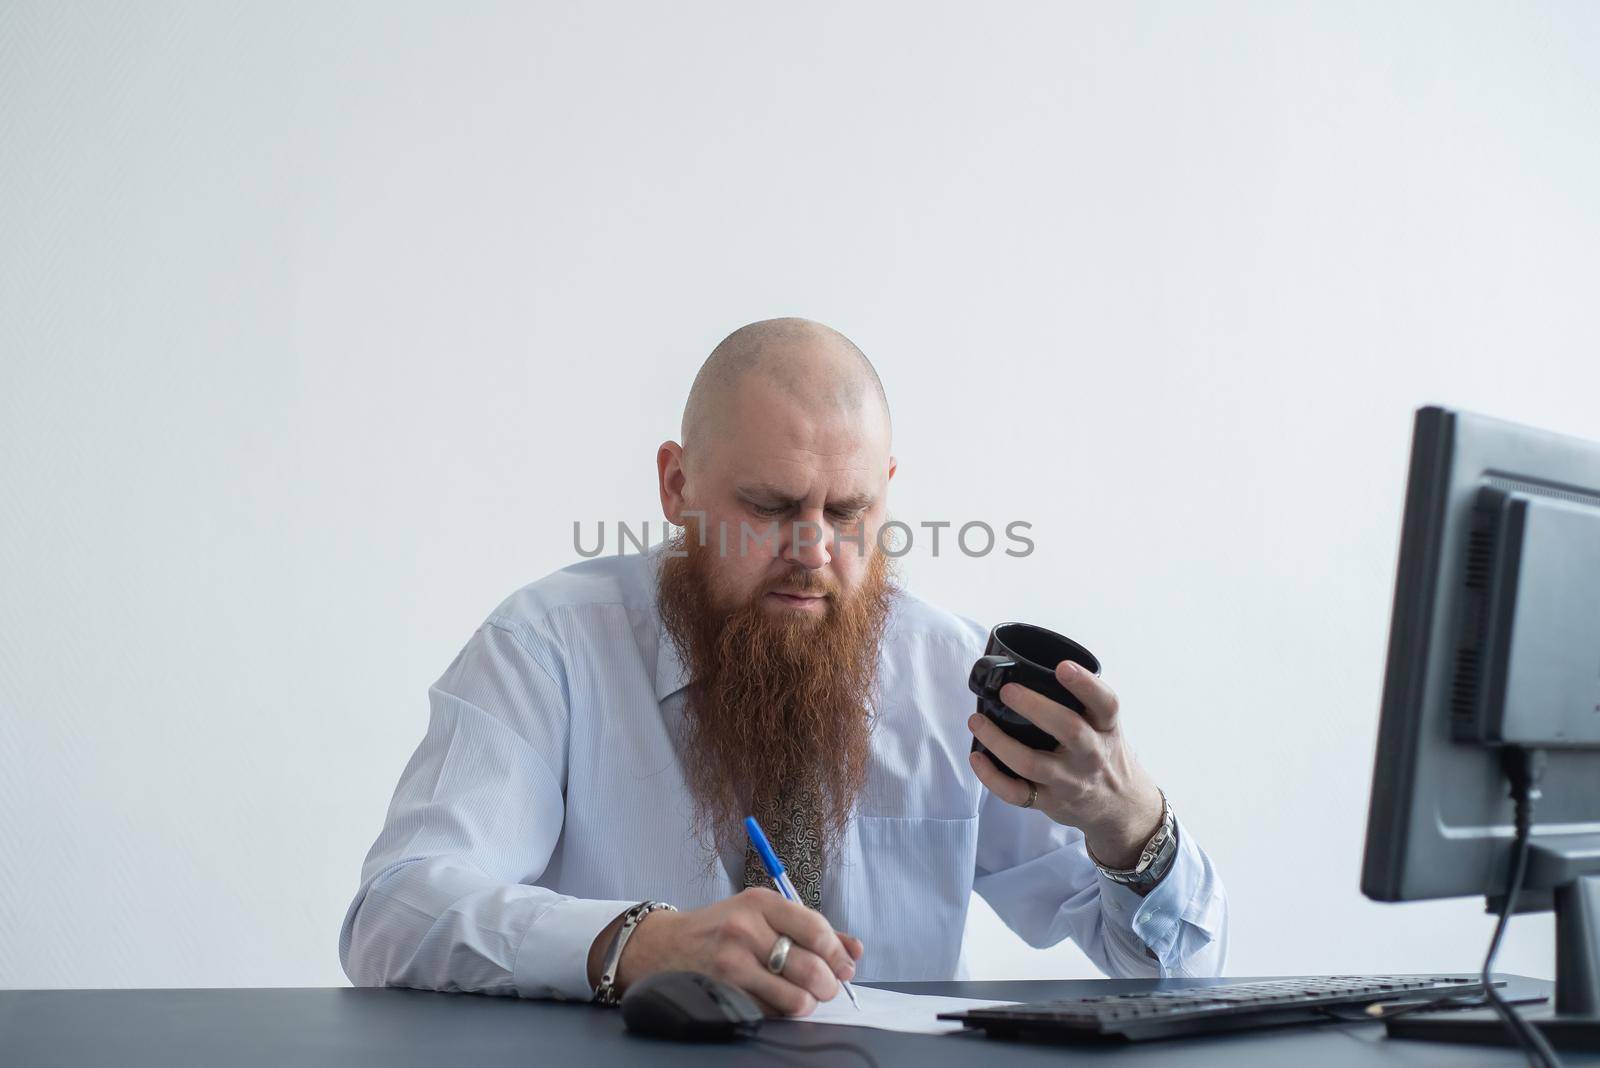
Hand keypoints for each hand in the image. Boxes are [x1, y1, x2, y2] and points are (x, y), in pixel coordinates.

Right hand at [587, 887, 863, 1015]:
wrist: (662, 946)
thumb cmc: (721, 929)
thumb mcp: (761, 914)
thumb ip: (809, 928)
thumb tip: (855, 949)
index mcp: (760, 902)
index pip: (816, 929)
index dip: (838, 953)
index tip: (845, 966)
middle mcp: (745, 929)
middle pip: (810, 967)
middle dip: (828, 985)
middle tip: (827, 988)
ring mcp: (732, 963)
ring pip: (795, 998)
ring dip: (807, 1004)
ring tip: (803, 998)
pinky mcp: (723, 993)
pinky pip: (770, 1013)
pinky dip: (780, 1012)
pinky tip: (774, 1001)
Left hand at [967, 658, 1162, 868]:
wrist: (1121, 807)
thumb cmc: (1103, 755)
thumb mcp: (1106, 727)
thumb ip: (1081, 704)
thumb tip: (1030, 669)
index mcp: (1106, 728)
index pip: (1106, 704)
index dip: (1085, 684)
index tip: (1063, 667)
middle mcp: (1091, 755)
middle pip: (1068, 730)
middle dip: (1034, 707)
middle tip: (1007, 691)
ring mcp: (1070, 781)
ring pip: (1031, 763)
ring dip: (999, 741)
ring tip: (977, 721)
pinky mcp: (1050, 802)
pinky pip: (1016, 793)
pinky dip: (991, 777)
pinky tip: (977, 757)